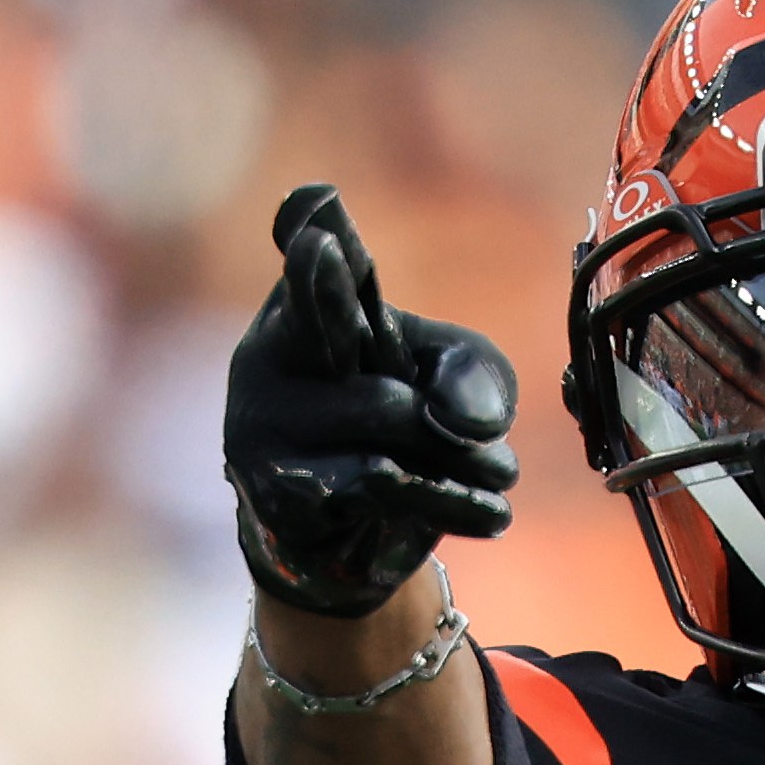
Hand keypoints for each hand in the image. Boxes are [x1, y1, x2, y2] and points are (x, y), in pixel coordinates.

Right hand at [225, 182, 518, 617]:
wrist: (344, 538)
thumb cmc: (396, 433)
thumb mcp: (444, 378)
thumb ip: (471, 368)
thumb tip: (469, 421)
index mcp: (298, 308)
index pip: (309, 273)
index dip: (318, 254)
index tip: (319, 226)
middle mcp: (266, 356)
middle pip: (349, 329)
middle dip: (441, 391)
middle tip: (502, 452)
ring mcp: (262, 426)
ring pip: (387, 413)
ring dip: (463, 454)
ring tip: (503, 476)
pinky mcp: (280, 493)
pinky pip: (385, 483)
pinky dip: (452, 499)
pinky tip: (495, 514)